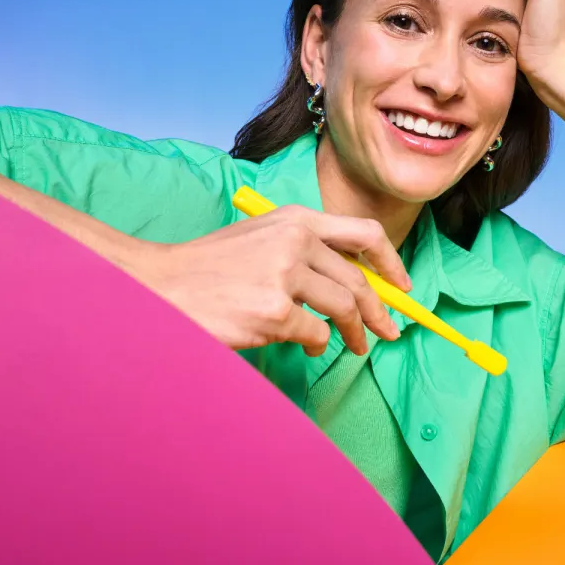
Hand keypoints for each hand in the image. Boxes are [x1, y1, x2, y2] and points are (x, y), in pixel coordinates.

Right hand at [132, 205, 409, 356]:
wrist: (162, 285)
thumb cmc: (209, 267)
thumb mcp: (260, 237)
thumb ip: (303, 248)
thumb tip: (350, 281)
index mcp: (296, 218)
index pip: (364, 233)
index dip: (390, 262)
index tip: (402, 286)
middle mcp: (296, 240)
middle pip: (358, 280)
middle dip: (378, 311)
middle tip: (386, 331)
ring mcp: (286, 275)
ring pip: (344, 308)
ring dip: (354, 332)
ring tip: (354, 346)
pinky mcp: (275, 310)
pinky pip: (315, 333)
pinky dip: (317, 343)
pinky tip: (307, 345)